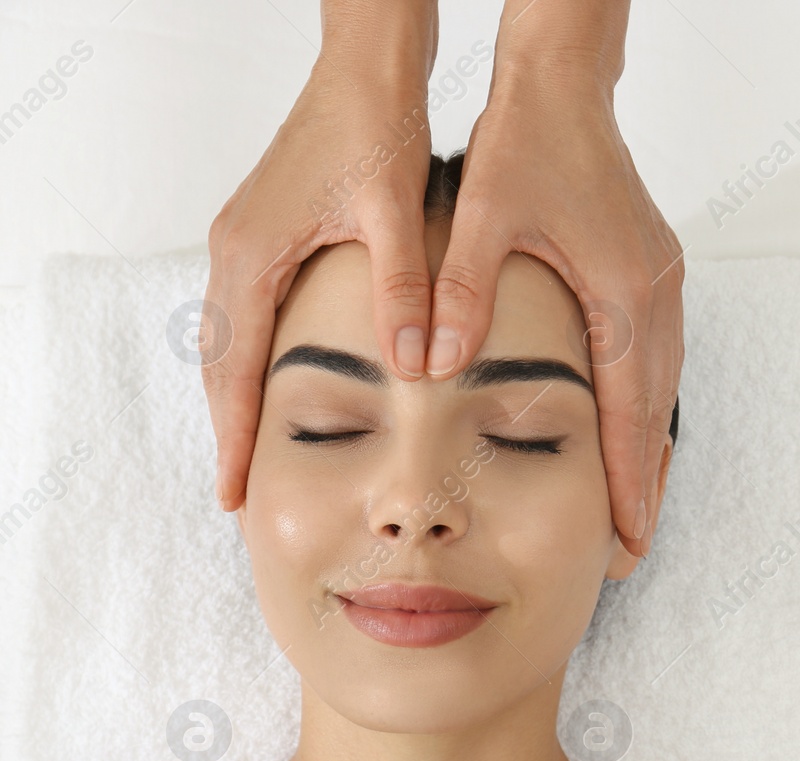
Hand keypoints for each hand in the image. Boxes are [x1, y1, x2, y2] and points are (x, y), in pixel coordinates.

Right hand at [201, 12, 436, 511]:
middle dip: (228, 428)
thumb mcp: (394, 215)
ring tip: (253, 453)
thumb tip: (416, 370)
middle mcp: (235, 249)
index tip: (234, 492)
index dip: (237, 436)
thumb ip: (404, 291)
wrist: (366, 66)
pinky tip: (282, 384)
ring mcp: (244, 237)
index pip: (237, 369)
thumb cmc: (378, 130)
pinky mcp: (265, 229)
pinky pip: (246, 311)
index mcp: (254, 254)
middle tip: (238, 492)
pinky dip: (254, 357)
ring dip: (238, 396)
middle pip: (220, 361)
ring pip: (228, 338)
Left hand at [424, 59, 683, 558]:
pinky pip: (657, 360)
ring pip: (664, 389)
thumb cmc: (524, 143)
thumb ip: (458, 293)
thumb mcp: (480, 215)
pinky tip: (628, 434)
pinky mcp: (652, 273)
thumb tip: (430, 367)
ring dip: (648, 450)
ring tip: (633, 508)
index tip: (627, 538)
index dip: (626, 479)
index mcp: (621, 291)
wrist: (562, 85)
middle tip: (632, 550)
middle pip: (659, 413)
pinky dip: (645, 407)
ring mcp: (661, 283)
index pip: (629, 410)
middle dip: (644, 483)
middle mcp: (654, 294)